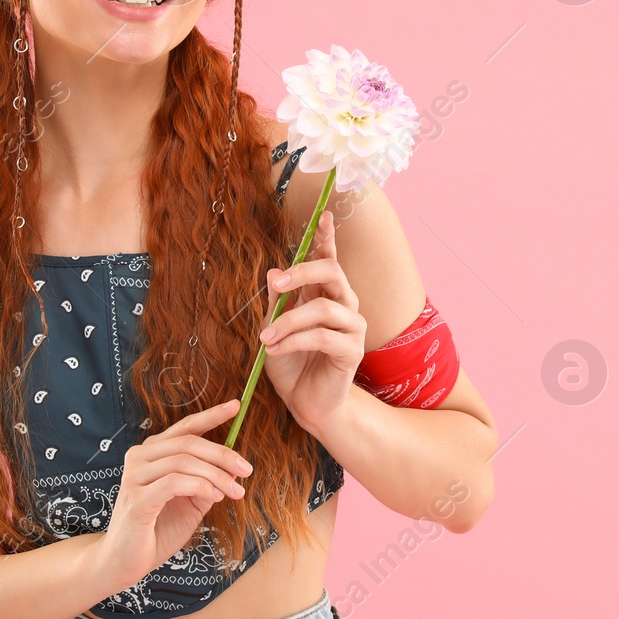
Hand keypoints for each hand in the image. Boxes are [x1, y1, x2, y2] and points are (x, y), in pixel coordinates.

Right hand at [94, 400, 252, 592]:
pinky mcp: (136, 499)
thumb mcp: (191, 503)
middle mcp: (140, 458)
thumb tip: (234, 466)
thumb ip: (208, 482)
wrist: (124, 563)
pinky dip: (199, 485)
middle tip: (246, 470)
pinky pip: (174, 482)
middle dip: (222, 455)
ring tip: (234, 491)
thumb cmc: (157, 530)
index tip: (236, 406)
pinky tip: (214, 496)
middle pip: (188, 443)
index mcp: (152, 453)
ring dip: (216, 475)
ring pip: (183, 461)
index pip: (185, 428)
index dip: (211, 415)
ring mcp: (135, 477)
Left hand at [259, 209, 367, 434]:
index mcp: (325, 294)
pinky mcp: (352, 351)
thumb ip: (277, 302)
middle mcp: (344, 305)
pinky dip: (294, 341)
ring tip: (266, 339)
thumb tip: (272, 272)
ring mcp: (352, 327)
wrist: (304, 403)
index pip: (329, 259)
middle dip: (303, 271)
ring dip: (289, 321)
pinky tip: (275, 350)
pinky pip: (322, 337)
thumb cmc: (291, 363)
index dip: (327, 238)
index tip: (324, 216)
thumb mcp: (274, 329)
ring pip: (324, 308)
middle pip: (333, 273)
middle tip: (276, 283)